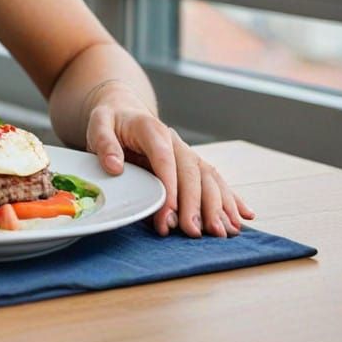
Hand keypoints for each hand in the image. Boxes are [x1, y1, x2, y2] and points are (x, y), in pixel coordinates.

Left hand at [84, 83, 255, 237]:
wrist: (124, 109)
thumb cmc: (110, 120)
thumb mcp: (98, 123)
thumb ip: (104, 143)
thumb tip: (115, 166)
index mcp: (152, 129)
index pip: (165, 160)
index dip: (169, 189)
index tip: (168, 216)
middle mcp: (175, 141)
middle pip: (192, 172)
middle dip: (195, 204)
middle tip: (193, 232)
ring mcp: (186, 153)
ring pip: (208, 178)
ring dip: (218, 205)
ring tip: (222, 232)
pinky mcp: (191, 164)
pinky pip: (214, 180)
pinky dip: (230, 198)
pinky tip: (243, 217)